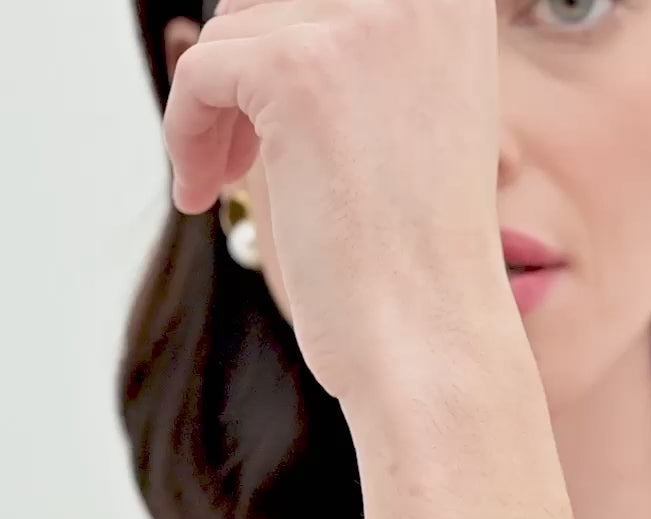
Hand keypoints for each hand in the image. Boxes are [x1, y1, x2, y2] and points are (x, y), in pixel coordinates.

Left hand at [164, 0, 510, 402]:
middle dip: (245, 73)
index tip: (272, 113)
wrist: (434, 341)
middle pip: (274, 0)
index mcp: (453, 0)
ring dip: (217, 108)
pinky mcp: (299, 68)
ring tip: (232, 179)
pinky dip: (185, 133)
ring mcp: (361, 25)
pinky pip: (199, 71)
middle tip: (242, 153)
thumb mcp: (416, 118)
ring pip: (234, 29)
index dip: (288, 44)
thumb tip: (270, 15)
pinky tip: (203, 191)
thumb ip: (366, 54)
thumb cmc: (422, 258)